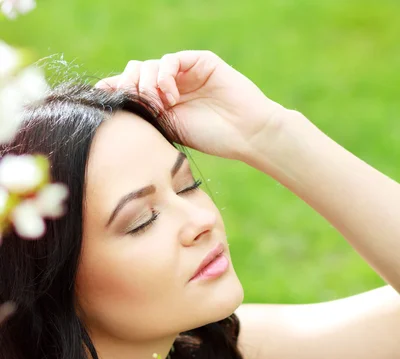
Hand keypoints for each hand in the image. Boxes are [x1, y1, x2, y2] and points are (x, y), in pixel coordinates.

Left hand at [95, 51, 286, 161]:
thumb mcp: (170, 130)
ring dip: (146, 84)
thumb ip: (145, 115)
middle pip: (135, 72)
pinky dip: (164, 76)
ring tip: (157, 104)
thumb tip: (111, 110)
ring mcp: (185, 73)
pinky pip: (171, 60)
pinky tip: (169, 95)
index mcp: (162, 103)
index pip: (131, 89)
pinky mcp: (200, 62)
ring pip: (150, 66)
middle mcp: (171, 85)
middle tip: (134, 102)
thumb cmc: (212, 139)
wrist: (246, 134)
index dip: (114, 89)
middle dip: (128, 85)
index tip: (99, 97)